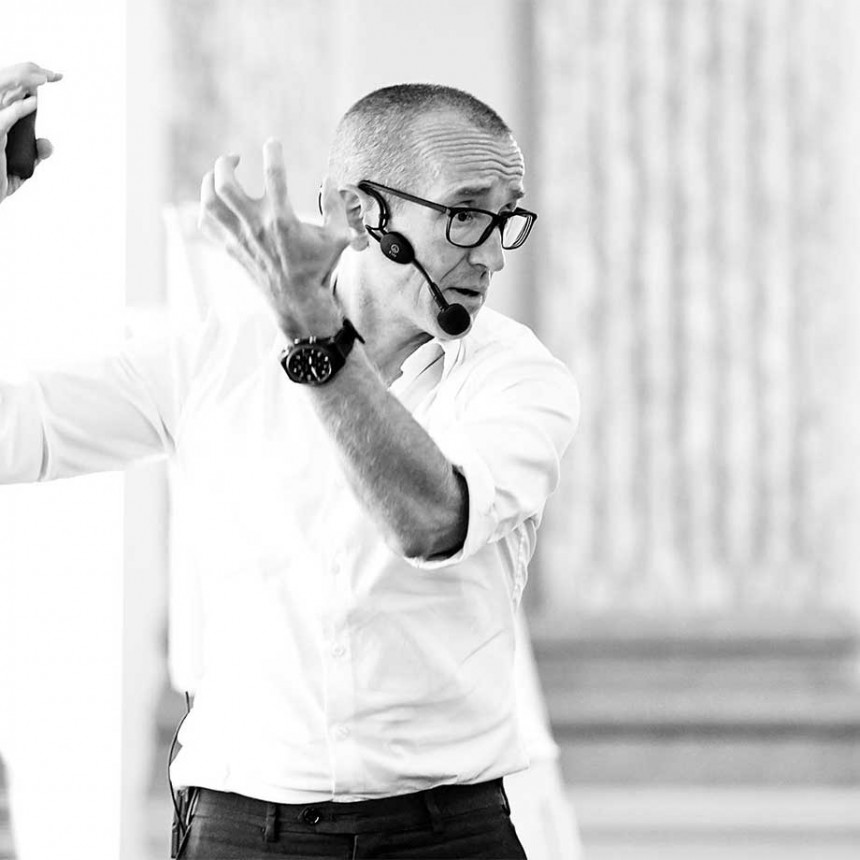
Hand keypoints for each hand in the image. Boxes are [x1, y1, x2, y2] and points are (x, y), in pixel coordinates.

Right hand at [0, 62, 62, 201]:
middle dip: (26, 74)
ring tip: (44, 78)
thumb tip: (47, 143)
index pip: (7, 92)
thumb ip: (35, 153)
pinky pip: (5, 119)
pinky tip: (34, 104)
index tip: (50, 76)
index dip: (25, 80)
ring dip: (23, 84)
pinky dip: (19, 110)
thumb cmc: (0, 181)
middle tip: (50, 73)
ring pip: (3, 96)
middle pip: (3, 87)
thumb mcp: (23, 166)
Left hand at [199, 138, 352, 336]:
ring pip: (209, 201)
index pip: (273, 174)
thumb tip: (329, 181)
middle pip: (225, 184)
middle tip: (236, 158)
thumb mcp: (338, 237)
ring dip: (210, 181)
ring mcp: (240, 238)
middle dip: (226, 163)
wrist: (298, 301)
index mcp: (283, 220)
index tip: (273, 143)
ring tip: (219, 175)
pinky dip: (206, 208)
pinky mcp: (231, 249)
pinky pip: (206, 224)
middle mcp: (256, 227)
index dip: (273, 152)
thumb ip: (336, 206)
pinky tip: (216, 202)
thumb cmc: (318, 268)